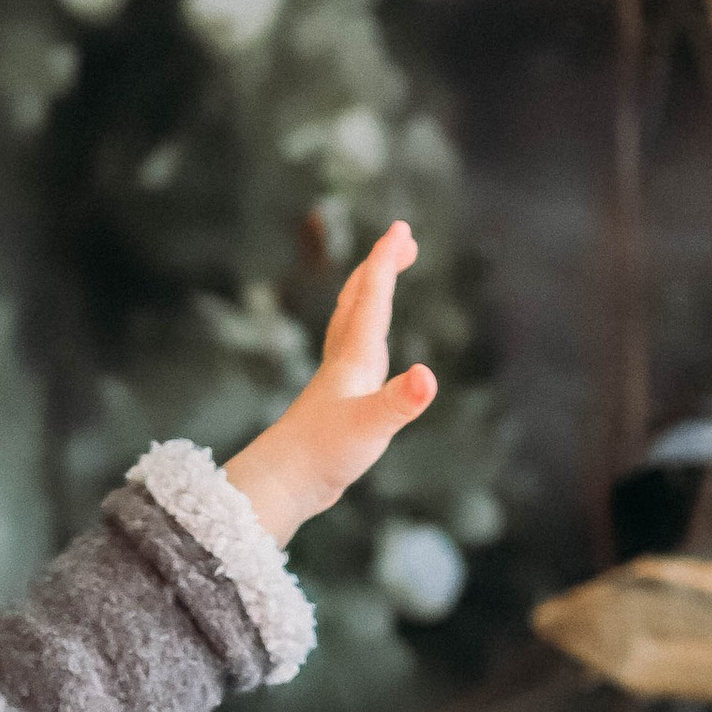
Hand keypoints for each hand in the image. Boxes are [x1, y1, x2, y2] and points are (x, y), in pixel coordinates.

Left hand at [222, 221, 438, 547]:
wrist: (284, 483)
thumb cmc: (324, 454)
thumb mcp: (371, 427)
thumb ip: (400, 402)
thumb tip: (428, 379)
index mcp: (355, 356)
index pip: (373, 295)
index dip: (387, 259)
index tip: (401, 228)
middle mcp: (345, 360)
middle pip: (361, 299)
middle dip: (381, 266)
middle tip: (404, 240)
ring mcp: (340, 380)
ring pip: (353, 322)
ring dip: (369, 294)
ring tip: (383, 278)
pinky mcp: (338, 401)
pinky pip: (353, 351)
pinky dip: (364, 333)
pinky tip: (369, 349)